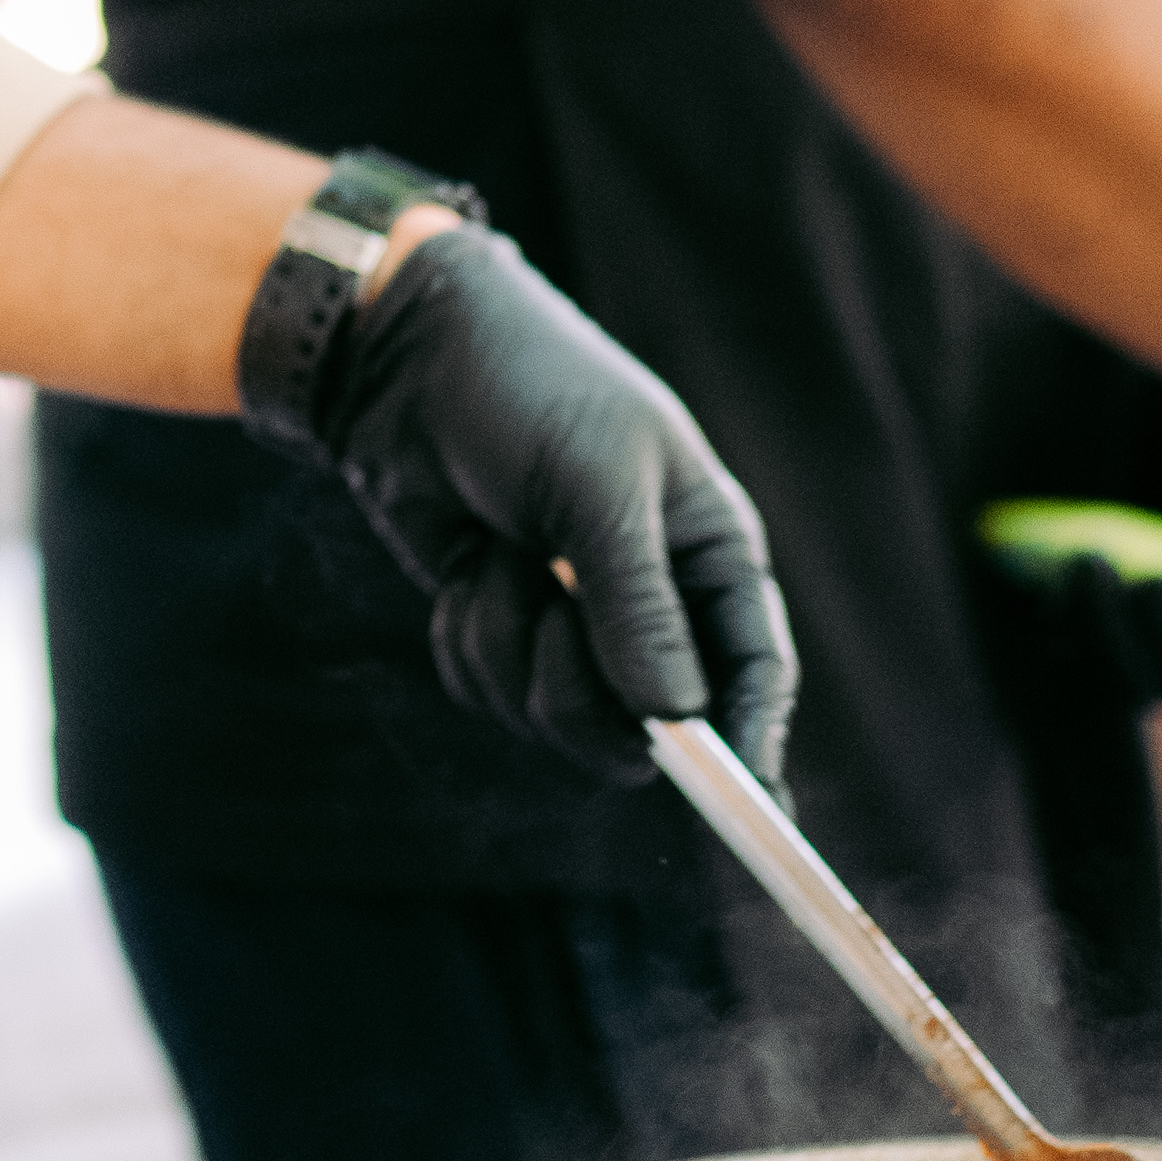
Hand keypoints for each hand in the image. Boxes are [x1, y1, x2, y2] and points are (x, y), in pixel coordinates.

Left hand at [306, 223, 795, 788]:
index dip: (753, 745)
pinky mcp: (503, 628)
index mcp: (708, 552)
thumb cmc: (526, 387)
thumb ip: (636, 601)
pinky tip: (463, 567)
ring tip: (500, 555)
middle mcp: (651, 600)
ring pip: (559, 718)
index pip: (756, 672)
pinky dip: (467, 637)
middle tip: (553, 616)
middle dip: (585, 689)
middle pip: (649, 728)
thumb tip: (674, 716)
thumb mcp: (595, 481)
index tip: (737, 803)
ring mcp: (573, 622)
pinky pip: (490, 691)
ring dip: (511, 645)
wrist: (405, 357)